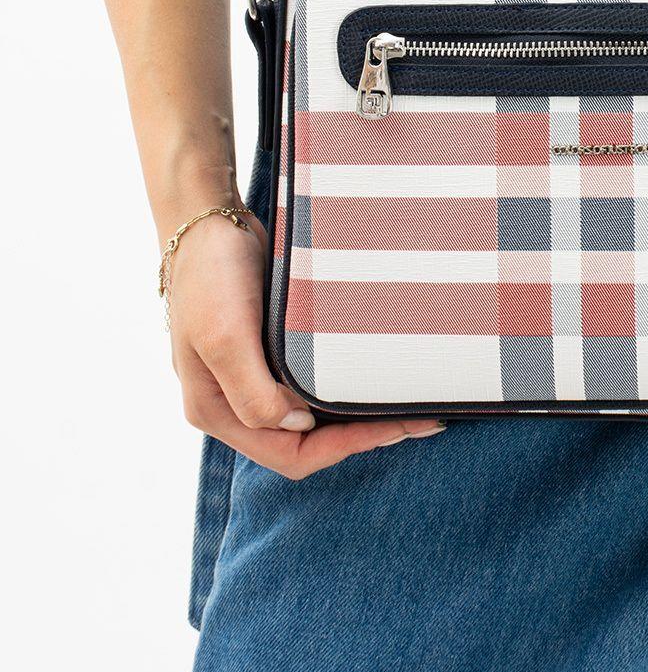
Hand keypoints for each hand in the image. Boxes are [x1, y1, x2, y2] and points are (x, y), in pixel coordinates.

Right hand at [165, 206, 443, 476]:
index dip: (345, 447)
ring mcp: (250, 375)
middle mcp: (233, 401)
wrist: (204, 218)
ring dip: (357, 414)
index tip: (394, 426)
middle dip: (361, 434)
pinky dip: (344, 384)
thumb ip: (254, 394)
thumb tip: (298, 423)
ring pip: (313, 415)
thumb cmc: (209, 274)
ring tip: (408, 401)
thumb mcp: (226, 337)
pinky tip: (375, 371)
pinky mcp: (267, 349)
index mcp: (216, 410)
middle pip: (306, 442)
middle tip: (418, 418)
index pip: (290, 454)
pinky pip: (312, 382)